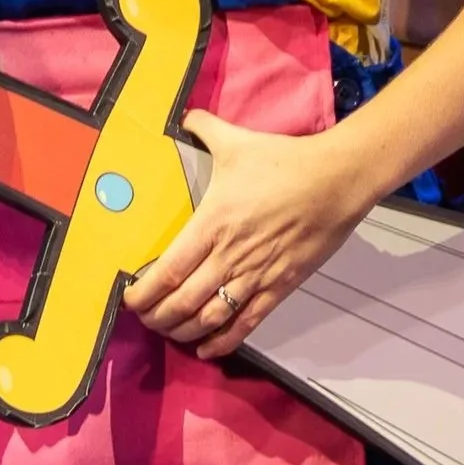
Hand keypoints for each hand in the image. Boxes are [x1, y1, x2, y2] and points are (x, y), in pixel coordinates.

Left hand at [126, 110, 369, 360]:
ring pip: (208, 319)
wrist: (334, 180)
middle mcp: (228, 257)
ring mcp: (254, 277)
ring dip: (183, 331)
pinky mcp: (278, 288)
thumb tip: (187, 116)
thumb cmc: (284, 162)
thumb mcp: (239, 141)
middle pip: (181, 303)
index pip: (167, 272)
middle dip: (157, 317)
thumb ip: (206, 129)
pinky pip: (244, 325)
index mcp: (212, 223)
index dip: (143, 293)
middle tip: (146, 316)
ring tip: (170, 329)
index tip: (129, 297)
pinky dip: (221, 343)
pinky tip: (206, 348)